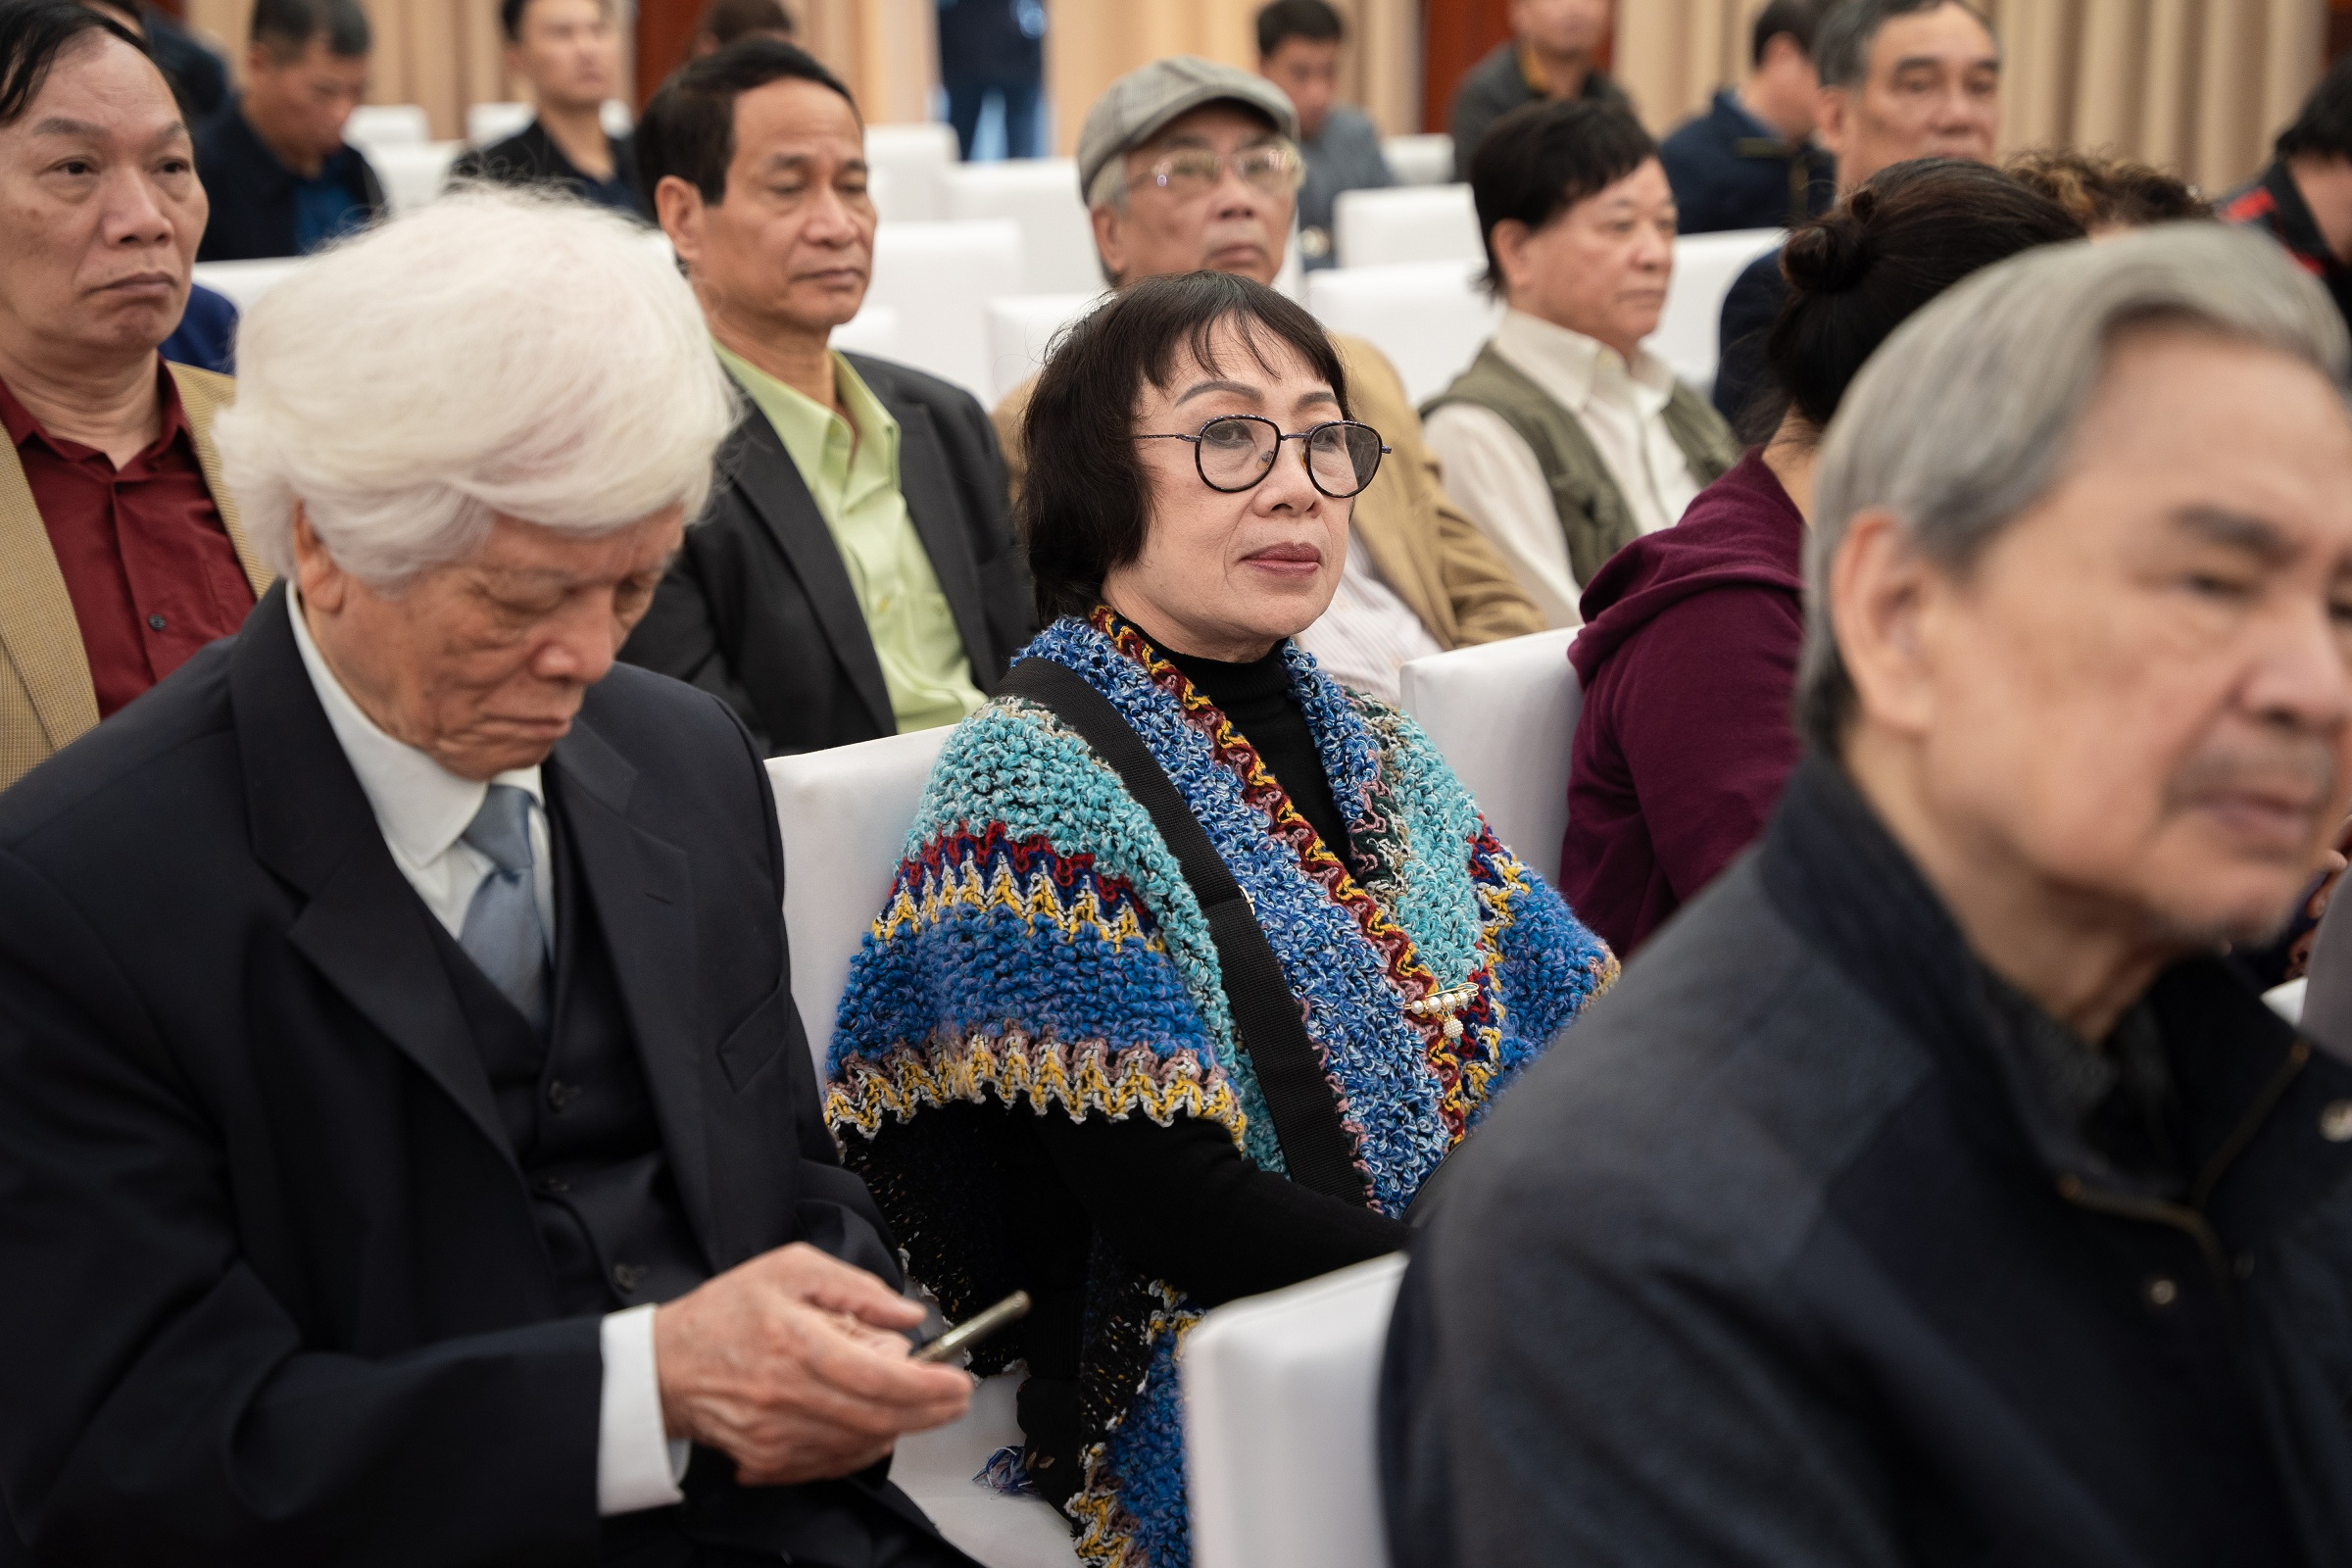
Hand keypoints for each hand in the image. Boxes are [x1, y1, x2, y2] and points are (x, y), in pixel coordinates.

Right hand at [653, 1242, 973, 1485]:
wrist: (666, 1365)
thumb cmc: (726, 1313)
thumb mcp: (791, 1269)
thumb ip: (856, 1288)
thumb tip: (907, 1315)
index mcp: (795, 1343)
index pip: (878, 1377)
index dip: (928, 1385)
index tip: (957, 1381)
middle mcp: (788, 1396)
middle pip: (881, 1417)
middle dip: (930, 1410)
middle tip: (954, 1394)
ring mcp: (777, 1436)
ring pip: (863, 1443)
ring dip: (900, 1424)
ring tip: (907, 1396)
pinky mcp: (770, 1461)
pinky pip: (836, 1463)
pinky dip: (865, 1445)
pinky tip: (873, 1421)